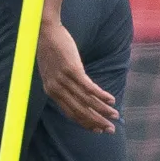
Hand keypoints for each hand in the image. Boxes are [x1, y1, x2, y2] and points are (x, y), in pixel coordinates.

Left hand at [36, 13, 118, 131]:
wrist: (44, 31)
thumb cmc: (50, 50)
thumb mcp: (52, 71)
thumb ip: (61, 84)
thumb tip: (75, 93)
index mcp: (51, 91)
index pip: (70, 114)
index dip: (86, 123)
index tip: (98, 130)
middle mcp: (56, 89)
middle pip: (79, 111)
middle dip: (96, 122)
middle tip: (110, 130)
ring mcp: (64, 80)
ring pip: (86, 101)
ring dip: (102, 110)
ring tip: (115, 115)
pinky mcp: (72, 70)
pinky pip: (89, 87)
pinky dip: (101, 95)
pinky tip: (111, 100)